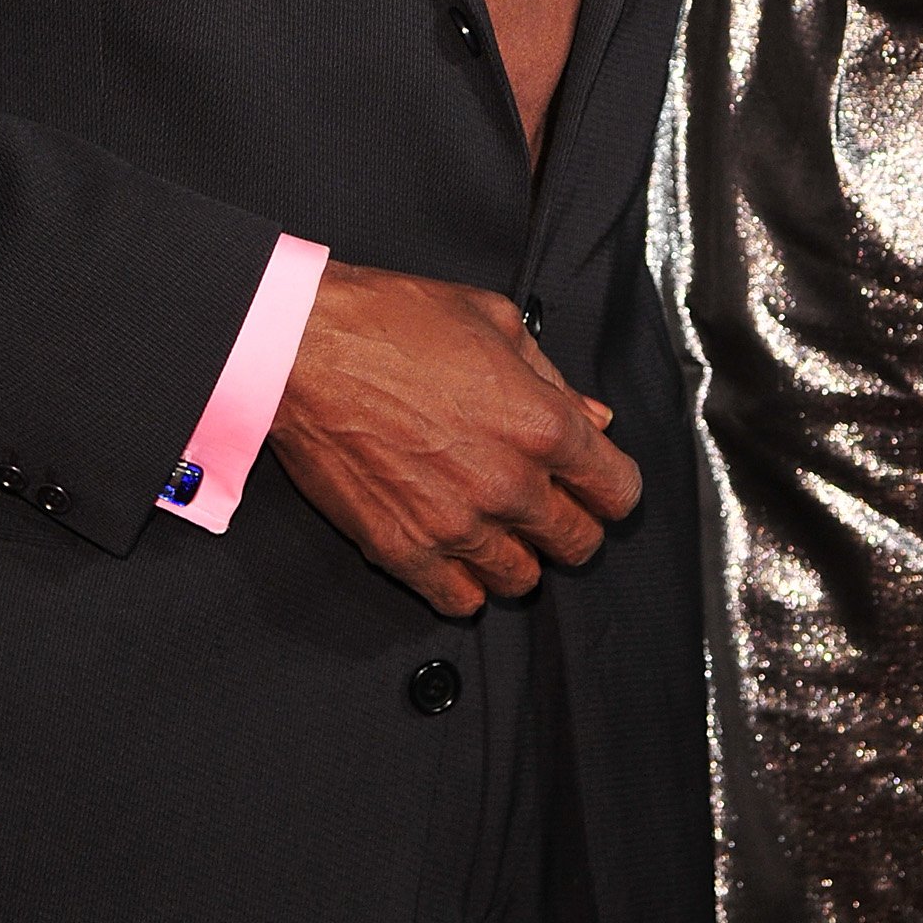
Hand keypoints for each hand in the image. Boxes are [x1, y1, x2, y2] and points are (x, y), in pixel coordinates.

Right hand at [267, 258, 641, 614]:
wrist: (304, 348)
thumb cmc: (392, 321)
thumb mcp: (492, 320)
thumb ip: (552, 376)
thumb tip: (592, 416)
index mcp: (541, 424)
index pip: (618, 491)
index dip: (611, 486)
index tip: (595, 482)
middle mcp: (509, 484)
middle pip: (578, 544)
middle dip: (571, 523)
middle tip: (545, 503)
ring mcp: (456, 525)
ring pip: (523, 581)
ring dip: (518, 555)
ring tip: (495, 524)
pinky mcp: (405, 551)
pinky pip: (460, 601)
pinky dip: (465, 584)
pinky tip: (455, 549)